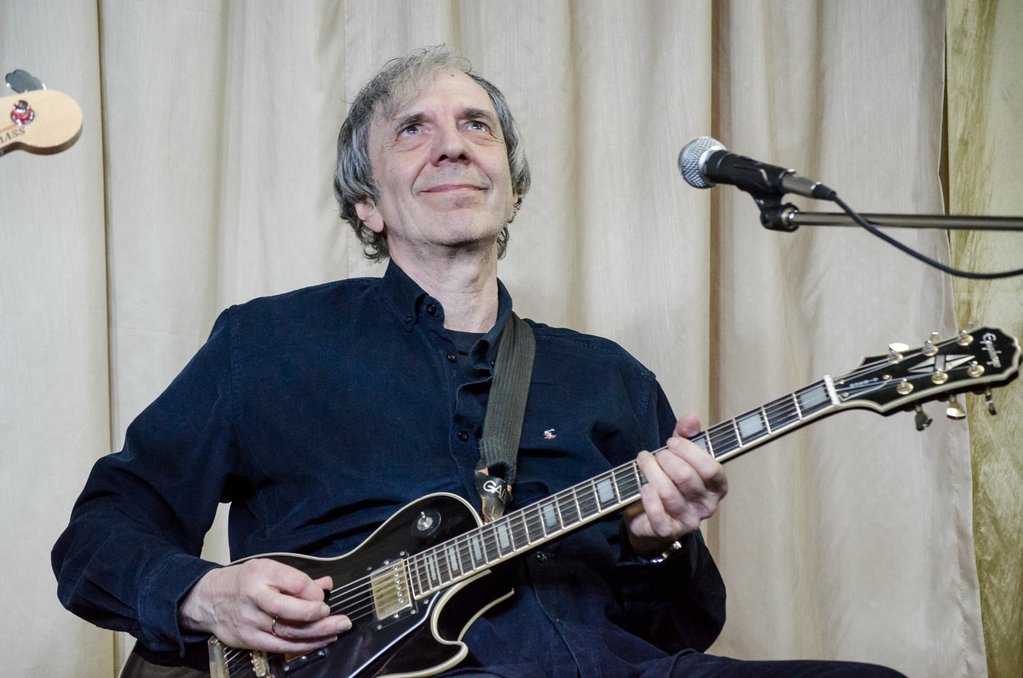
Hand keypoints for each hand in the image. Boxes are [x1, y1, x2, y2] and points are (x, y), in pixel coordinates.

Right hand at [179, 558, 350, 653]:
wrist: (207, 599)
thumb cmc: (243, 581)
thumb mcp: (268, 569)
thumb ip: (297, 579)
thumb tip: (327, 583)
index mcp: (262, 574)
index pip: (296, 583)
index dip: (314, 592)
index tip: (324, 595)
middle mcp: (255, 598)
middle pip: (292, 612)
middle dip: (321, 617)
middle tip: (342, 619)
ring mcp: (251, 622)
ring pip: (289, 632)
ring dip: (318, 634)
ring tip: (338, 630)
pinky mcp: (249, 640)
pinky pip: (280, 646)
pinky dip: (303, 646)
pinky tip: (320, 641)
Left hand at [624, 414, 727, 556]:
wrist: (652, 518)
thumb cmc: (671, 481)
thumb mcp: (680, 455)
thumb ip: (687, 435)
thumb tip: (691, 417)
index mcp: (717, 487)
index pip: (711, 467)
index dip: (689, 451)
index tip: (671, 441)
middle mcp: (707, 506)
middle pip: (685, 477)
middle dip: (665, 459)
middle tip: (655, 455)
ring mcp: (688, 521)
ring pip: (667, 492)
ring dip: (650, 472)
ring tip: (644, 462)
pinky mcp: (668, 531)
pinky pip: (658, 514)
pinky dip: (648, 497)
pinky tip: (643, 487)